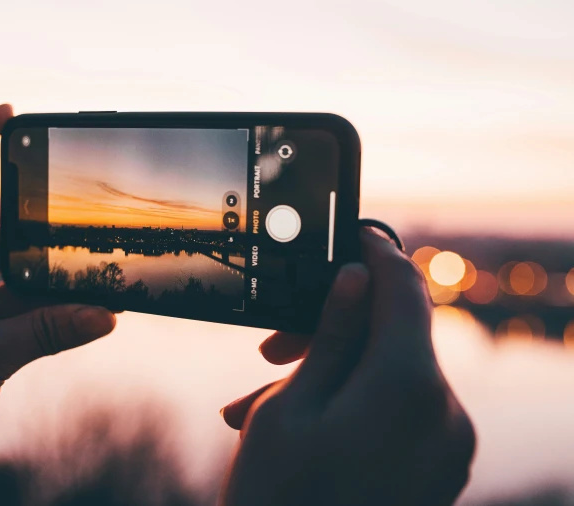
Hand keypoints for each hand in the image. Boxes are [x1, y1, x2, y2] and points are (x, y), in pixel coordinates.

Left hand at [0, 105, 116, 504]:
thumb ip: (44, 334)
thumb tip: (107, 313)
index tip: (7, 112)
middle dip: (30, 225)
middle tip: (70, 200)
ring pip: (9, 278)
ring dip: (47, 274)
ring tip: (89, 258)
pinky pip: (20, 313)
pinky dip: (50, 309)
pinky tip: (85, 302)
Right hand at [219, 231, 475, 505]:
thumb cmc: (278, 498)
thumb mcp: (291, 406)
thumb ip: (332, 335)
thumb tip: (356, 277)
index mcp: (409, 387)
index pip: (404, 291)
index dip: (379, 255)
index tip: (357, 234)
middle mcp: (447, 414)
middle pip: (395, 335)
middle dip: (334, 329)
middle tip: (271, 347)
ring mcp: (451, 448)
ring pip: (392, 374)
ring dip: (334, 373)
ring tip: (261, 403)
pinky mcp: (442, 469)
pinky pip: (401, 411)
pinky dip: (355, 403)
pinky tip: (300, 424)